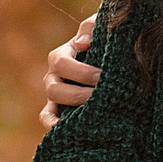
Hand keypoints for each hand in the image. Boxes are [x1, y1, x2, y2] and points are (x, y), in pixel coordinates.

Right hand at [40, 15, 98, 131]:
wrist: (113, 60)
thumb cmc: (106, 42)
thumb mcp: (101, 27)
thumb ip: (92, 27)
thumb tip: (82, 43)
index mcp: (61, 56)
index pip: (62, 64)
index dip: (81, 72)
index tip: (101, 76)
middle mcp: (53, 77)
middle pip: (55, 89)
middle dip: (79, 94)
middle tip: (101, 96)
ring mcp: (55, 96)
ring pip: (51, 107)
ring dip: (72, 111)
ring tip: (94, 114)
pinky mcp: (60, 111)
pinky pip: (49, 120)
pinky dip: (54, 128)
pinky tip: (72, 134)